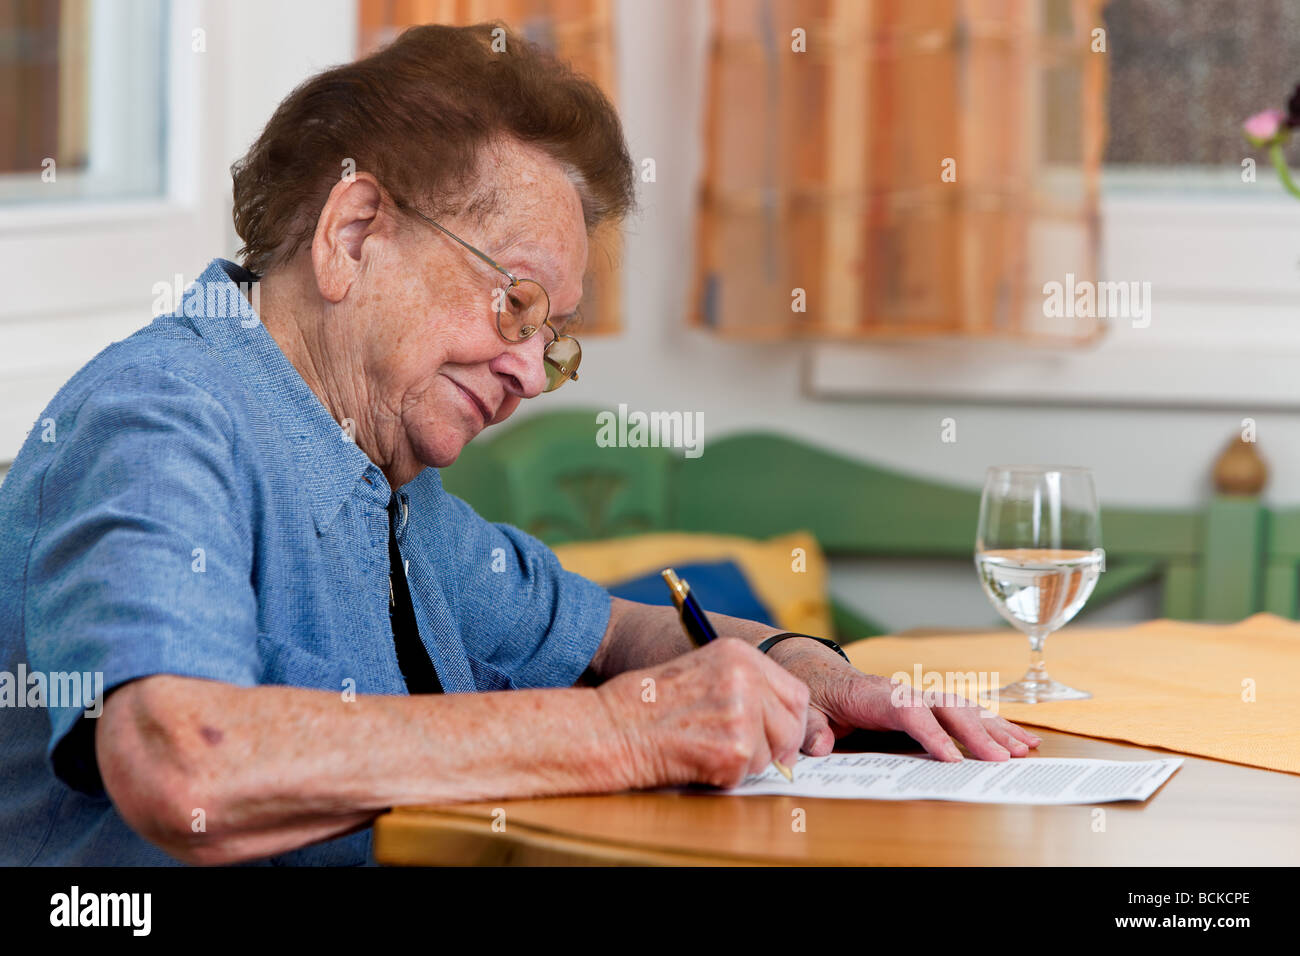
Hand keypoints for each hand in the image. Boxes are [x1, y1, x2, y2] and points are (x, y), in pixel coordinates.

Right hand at [595, 637, 809, 789]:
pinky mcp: (734, 750)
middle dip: (777, 748)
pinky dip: (725, 777)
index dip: (791, 720)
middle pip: (792, 726)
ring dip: (745, 763)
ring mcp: (743, 714)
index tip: (780, 735)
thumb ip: (743, 686)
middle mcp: (746, 678)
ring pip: (771, 754)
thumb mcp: (701, 673)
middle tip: (749, 756)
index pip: (795, 692)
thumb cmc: (647, 704)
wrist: (612, 726)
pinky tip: (695, 761)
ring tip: (705, 749)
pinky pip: (747, 774)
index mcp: (739, 654)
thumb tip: (785, 721)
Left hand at [770, 640, 1041, 761]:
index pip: (908, 712)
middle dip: (976, 733)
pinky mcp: (930, 705)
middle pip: (946, 708)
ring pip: (964, 708)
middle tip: (1002, 759)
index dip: (931, 734)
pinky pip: (967, 713)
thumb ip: (811, 727)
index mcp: (874, 695)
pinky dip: (994, 725)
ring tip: (1025, 748)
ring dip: (995, 728)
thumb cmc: (819, 697)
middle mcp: (904, 691)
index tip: (951, 760)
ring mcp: (920, 696)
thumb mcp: (808, 711)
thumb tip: (818, 744)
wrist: (822, 674)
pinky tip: (1019, 739)